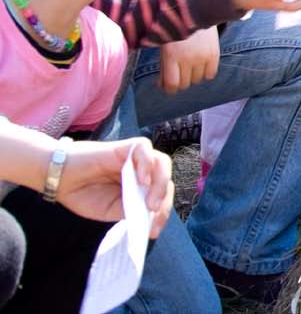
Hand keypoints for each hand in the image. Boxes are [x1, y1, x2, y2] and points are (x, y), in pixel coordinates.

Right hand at [55, 138, 174, 237]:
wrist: (59, 179)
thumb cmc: (84, 195)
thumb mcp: (111, 211)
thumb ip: (132, 212)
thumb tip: (152, 225)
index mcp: (140, 187)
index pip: (162, 194)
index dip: (163, 210)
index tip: (154, 230)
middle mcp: (142, 170)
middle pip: (165, 179)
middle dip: (164, 198)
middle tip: (154, 213)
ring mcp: (135, 158)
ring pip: (161, 163)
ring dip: (160, 183)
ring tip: (150, 202)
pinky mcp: (125, 147)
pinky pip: (144, 148)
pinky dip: (147, 163)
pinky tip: (141, 180)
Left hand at [158, 26, 218, 93]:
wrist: (196, 10)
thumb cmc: (175, 31)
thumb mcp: (165, 46)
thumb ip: (163, 67)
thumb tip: (161, 86)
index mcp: (171, 56)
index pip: (171, 84)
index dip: (169, 89)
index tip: (169, 85)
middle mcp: (187, 58)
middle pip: (184, 84)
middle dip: (180, 80)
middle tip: (179, 71)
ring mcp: (202, 56)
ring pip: (197, 80)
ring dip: (192, 76)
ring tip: (190, 64)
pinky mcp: (214, 54)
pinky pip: (210, 75)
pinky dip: (205, 72)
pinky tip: (201, 64)